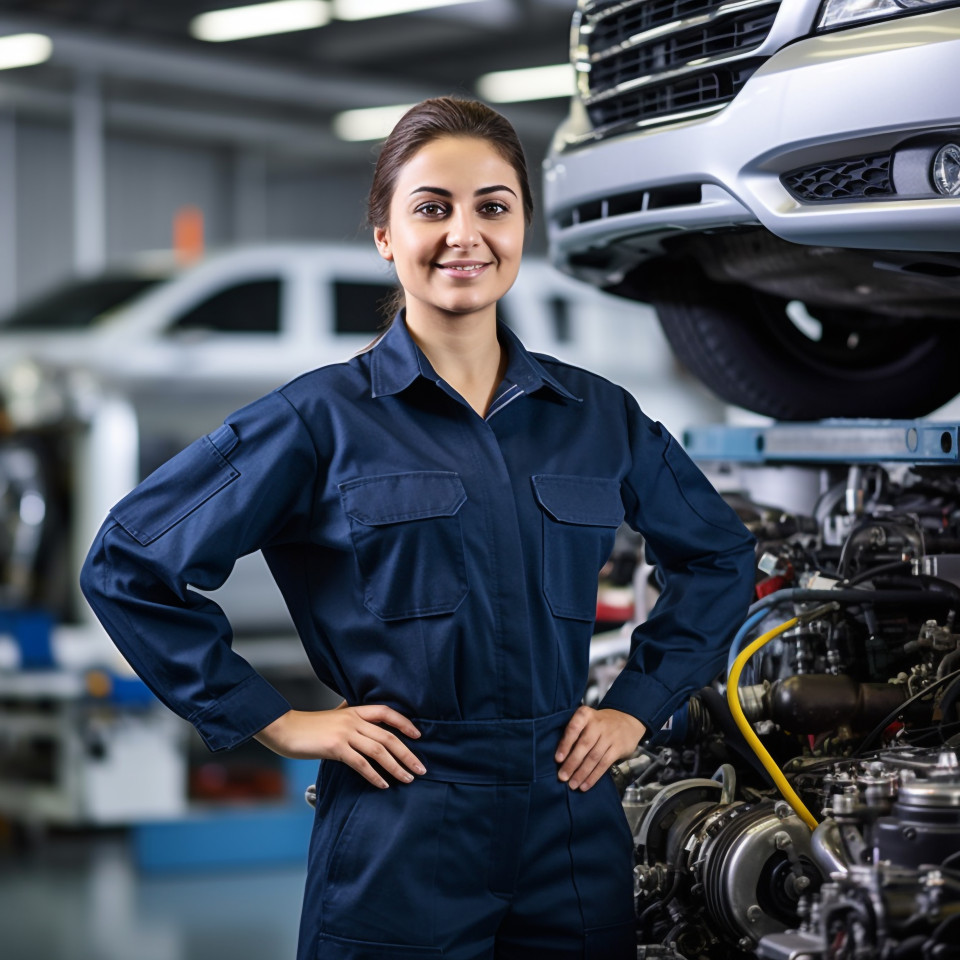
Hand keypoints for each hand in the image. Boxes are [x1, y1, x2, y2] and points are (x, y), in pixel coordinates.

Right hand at [254, 704, 425, 789]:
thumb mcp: (334, 717)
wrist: (284, 729)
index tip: (418, 736)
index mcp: (354, 710)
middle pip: (388, 736)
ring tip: (407, 778)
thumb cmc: (309, 727)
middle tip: (421, 768)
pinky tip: (383, 785)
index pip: (386, 712)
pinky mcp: (335, 747)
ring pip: (378, 751)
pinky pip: (361, 764)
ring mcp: (345, 733)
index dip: (404, 723)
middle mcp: (353, 720)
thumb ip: (351, 718)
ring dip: (396, 767)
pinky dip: (375, 776)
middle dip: (407, 753)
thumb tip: (366, 723)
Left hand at [555, 706, 645, 791]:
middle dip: (572, 763)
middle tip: (562, 777)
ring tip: (572, 785)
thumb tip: (560, 758)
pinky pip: (604, 764)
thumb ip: (574, 734)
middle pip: (584, 745)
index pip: (574, 728)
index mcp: (586, 714)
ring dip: (582, 773)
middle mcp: (598, 723)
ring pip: (594, 757)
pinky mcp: (618, 748)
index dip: (565, 744)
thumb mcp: (586, 721)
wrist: (627, 722)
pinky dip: (594, 776)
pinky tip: (585, 785)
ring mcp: (609, 736)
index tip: (558, 759)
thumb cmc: (598, 724)